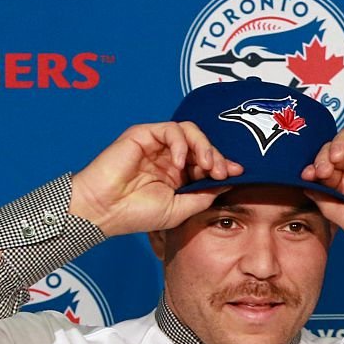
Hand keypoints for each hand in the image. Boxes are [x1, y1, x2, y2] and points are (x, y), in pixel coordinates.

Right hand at [70, 122, 243, 236]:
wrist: (106, 210)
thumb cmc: (136, 214)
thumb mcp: (181, 209)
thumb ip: (204, 195)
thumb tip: (229, 183)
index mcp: (178, 175)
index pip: (206, 162)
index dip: (223, 164)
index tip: (238, 173)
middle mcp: (168, 157)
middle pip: (202, 145)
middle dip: (216, 156)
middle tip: (221, 171)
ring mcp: (156, 145)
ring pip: (189, 132)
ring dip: (203, 146)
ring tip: (205, 164)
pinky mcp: (143, 135)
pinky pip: (170, 129)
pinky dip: (179, 143)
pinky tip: (178, 163)